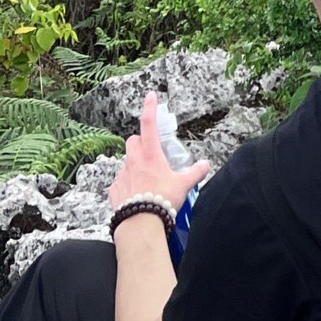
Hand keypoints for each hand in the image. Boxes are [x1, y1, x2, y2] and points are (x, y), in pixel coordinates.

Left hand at [108, 91, 213, 215]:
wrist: (141, 223)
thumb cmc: (162, 201)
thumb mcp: (183, 185)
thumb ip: (195, 173)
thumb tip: (205, 165)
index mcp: (151, 155)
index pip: (149, 123)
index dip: (150, 107)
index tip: (151, 97)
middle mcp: (134, 161)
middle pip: (133, 141)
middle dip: (140, 141)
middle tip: (150, 150)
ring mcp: (122, 175)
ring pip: (126, 161)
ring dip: (134, 164)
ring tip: (145, 178)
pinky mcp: (115, 190)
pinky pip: (119, 182)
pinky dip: (126, 185)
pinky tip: (135, 195)